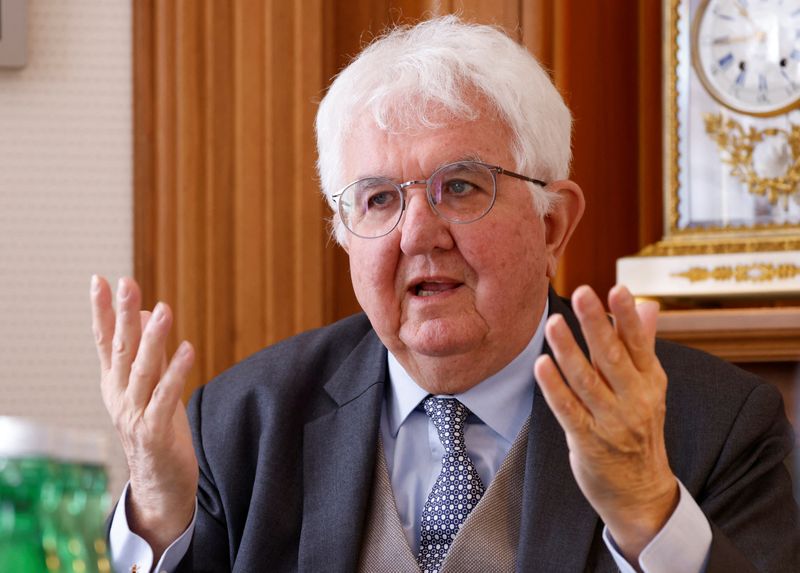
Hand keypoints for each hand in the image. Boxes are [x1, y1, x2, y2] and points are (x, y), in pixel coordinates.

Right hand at [91, 275, 197, 558]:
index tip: (99, 280)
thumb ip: (147, 353)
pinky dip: (176, 372)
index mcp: (115, 384)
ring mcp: (134, 415)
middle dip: (123, 314)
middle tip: (126, 283)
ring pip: (143, 370)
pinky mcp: (155, 432)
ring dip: (153, 339)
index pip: (105, 341)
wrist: (160, 484)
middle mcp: (119, 396)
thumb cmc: (157, 431)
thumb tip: (147, 313)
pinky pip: (166, 397)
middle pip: (121, 349)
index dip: (102, 311)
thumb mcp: (149, 387)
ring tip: (163, 310)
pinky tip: (188, 349)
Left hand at [534, 285, 677, 563]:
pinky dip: (554, 388)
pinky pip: (568, 410)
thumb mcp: (650, 388)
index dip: (628, 317)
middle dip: (596, 324)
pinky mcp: (587, 442)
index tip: (618, 288)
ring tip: (553, 323)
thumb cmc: (641, 430)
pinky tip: (542, 365)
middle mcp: (634, 401)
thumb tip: (649, 304)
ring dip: (568, 351)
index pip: (640, 344)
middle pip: (613, 358)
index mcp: (650, 383)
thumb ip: (644, 345)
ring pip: (586, 381)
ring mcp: (610, 423)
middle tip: (582, 293)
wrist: (642, 493)